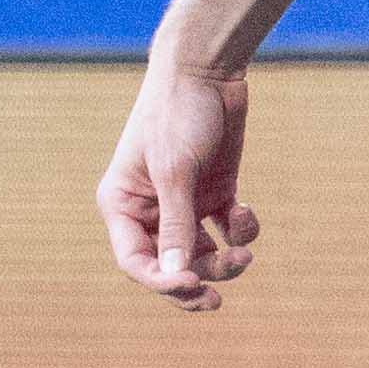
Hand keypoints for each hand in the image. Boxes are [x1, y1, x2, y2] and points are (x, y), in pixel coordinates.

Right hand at [97, 52, 256, 309]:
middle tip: (217, 298)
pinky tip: (245, 212)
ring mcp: (185, 202)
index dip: (161, 281)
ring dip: (224, 260)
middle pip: (169, 267)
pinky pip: (226, 230)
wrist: (206, 68)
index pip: (135, 262)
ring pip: (201, 253)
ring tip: (244, 253)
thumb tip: (177, 277)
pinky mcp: (215, 191)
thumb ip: (176, 226)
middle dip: (195, 282)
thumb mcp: (175, 171)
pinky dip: (239, 230)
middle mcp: (150, 209)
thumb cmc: (177, 113)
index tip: (192, 284)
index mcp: (123, 205)